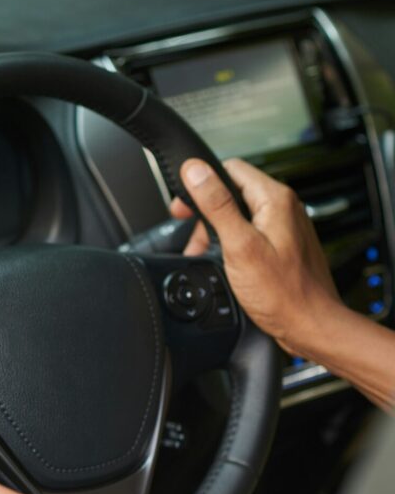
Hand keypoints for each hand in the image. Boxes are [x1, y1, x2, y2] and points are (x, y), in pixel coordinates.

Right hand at [169, 158, 341, 356]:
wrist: (309, 325)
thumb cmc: (282, 292)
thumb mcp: (239, 245)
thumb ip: (216, 204)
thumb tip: (195, 170)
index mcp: (275, 199)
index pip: (230, 168)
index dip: (200, 183)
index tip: (184, 206)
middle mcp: (283, 208)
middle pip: (232, 192)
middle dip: (205, 213)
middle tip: (192, 237)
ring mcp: (284, 226)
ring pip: (239, 214)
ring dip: (216, 232)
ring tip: (207, 255)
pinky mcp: (282, 245)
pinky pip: (249, 233)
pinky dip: (230, 244)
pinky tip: (224, 262)